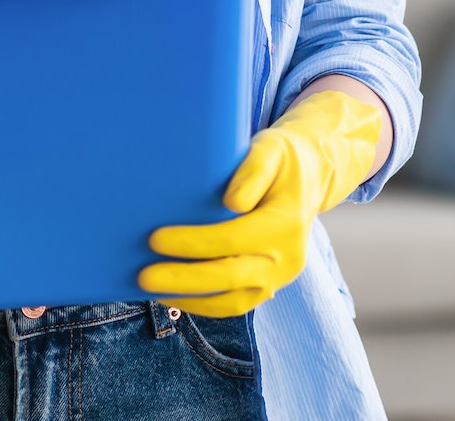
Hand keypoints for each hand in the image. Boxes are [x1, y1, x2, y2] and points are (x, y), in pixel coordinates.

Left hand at [138, 90, 383, 316]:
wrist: (310, 179)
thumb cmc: (282, 160)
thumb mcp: (271, 150)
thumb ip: (253, 172)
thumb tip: (233, 202)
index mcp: (286, 224)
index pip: (233, 239)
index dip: (193, 242)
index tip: (155, 239)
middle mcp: (287, 258)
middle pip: (229, 277)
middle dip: (183, 279)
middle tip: (143, 277)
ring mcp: (280, 277)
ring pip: (233, 301)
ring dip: (191, 299)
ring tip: (153, 291)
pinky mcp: (271, 286)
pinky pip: (236, 303)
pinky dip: (205, 304)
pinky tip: (175, 295)